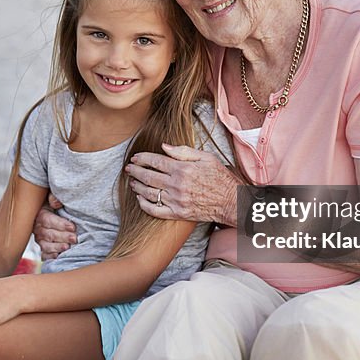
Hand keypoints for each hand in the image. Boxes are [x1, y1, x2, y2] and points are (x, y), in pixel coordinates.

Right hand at [33, 193, 76, 260]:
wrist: (55, 214)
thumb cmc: (57, 206)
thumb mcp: (53, 198)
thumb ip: (54, 198)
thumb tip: (56, 202)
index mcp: (40, 214)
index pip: (47, 220)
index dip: (60, 224)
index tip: (72, 227)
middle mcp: (37, 228)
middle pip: (48, 234)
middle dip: (62, 236)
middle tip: (74, 238)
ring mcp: (39, 240)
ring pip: (46, 245)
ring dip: (57, 247)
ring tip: (67, 247)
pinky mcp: (43, 248)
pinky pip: (44, 255)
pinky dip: (50, 256)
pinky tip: (58, 256)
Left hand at [125, 144, 239, 224]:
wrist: (231, 202)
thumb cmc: (221, 178)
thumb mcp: (206, 157)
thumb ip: (183, 151)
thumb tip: (164, 146)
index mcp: (182, 169)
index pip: (155, 161)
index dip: (142, 158)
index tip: (135, 157)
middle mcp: (176, 185)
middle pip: (148, 176)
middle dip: (135, 171)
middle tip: (128, 168)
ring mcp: (176, 200)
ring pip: (148, 193)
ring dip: (137, 186)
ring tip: (132, 182)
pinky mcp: (177, 213)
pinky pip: (155, 210)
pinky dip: (144, 204)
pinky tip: (140, 199)